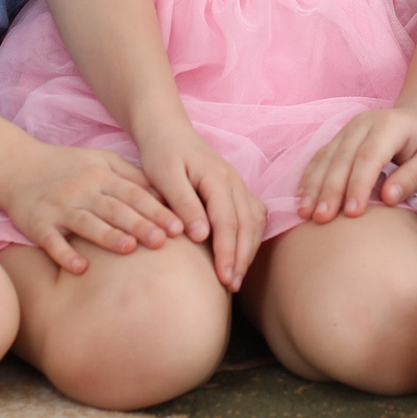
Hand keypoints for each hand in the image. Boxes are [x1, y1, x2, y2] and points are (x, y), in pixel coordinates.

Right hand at [0, 144, 183, 275]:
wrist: (17, 165)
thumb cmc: (68, 166)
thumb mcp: (101, 160)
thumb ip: (131, 174)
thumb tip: (166, 194)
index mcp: (101, 174)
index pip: (134, 193)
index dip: (156, 209)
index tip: (179, 227)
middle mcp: (82, 190)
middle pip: (115, 208)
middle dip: (140, 224)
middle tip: (163, 241)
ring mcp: (59, 207)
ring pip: (87, 223)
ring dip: (108, 236)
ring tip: (129, 249)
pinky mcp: (37, 223)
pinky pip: (51, 241)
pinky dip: (65, 254)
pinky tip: (80, 268)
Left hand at [138, 126, 266, 290]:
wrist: (168, 131)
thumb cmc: (162, 153)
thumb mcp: (164, 174)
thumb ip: (183, 203)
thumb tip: (201, 235)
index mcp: (217, 177)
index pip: (228, 221)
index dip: (228, 251)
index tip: (224, 278)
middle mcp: (234, 181)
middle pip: (247, 224)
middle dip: (242, 257)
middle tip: (232, 286)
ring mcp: (238, 185)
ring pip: (254, 222)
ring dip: (248, 251)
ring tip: (236, 279)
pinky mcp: (236, 191)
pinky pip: (253, 216)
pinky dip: (251, 238)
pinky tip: (241, 256)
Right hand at [296, 103, 416, 222]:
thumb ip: (412, 177)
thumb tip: (387, 199)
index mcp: (389, 126)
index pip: (369, 157)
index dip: (359, 185)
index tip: (352, 213)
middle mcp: (363, 124)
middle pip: (342, 159)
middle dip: (330, 191)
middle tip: (322, 219)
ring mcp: (347, 129)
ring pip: (325, 158)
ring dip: (313, 187)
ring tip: (305, 213)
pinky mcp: (338, 138)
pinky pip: (319, 157)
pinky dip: (309, 178)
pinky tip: (302, 199)